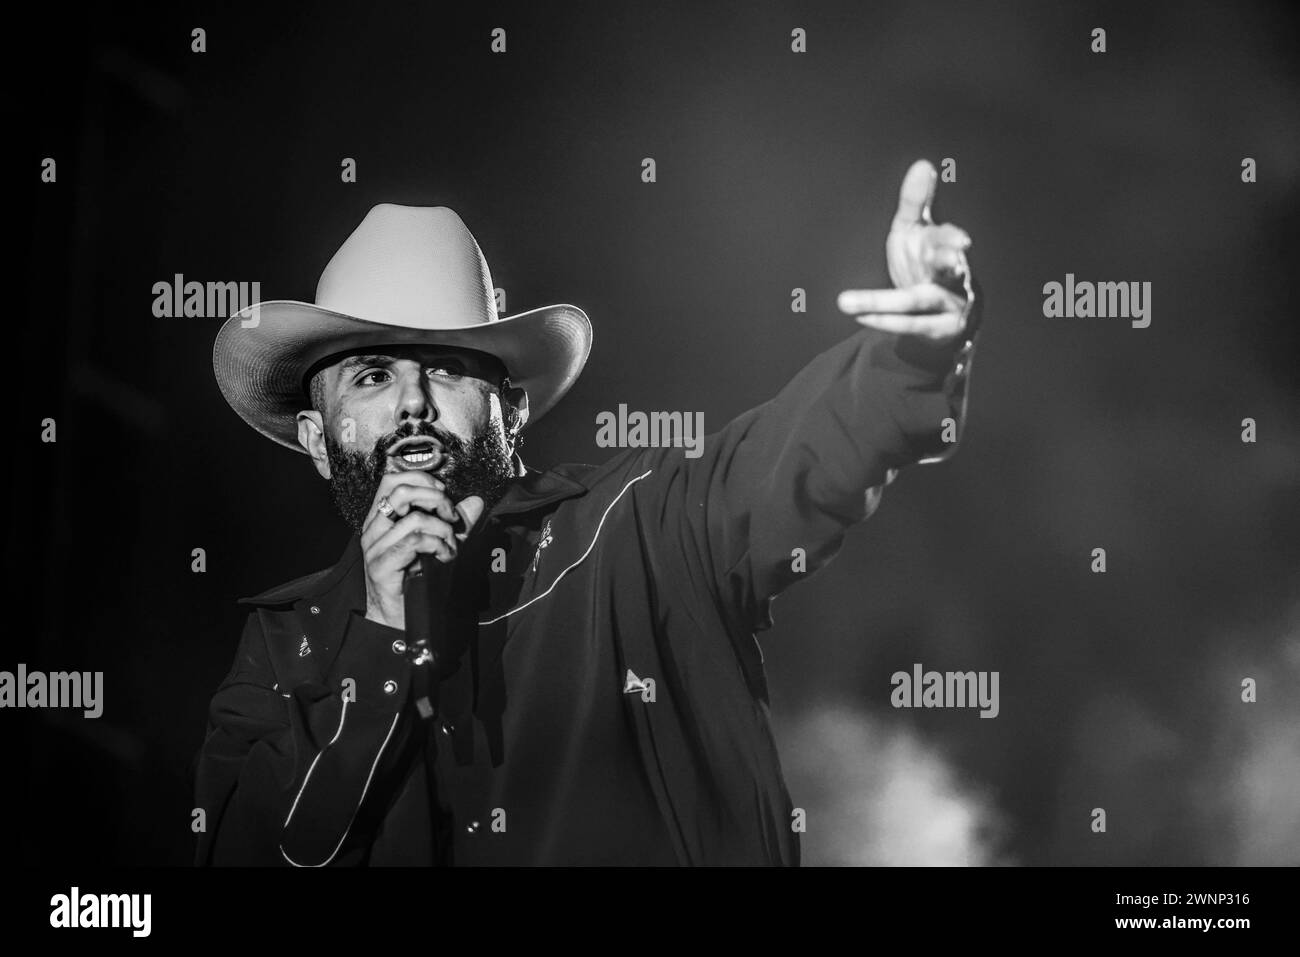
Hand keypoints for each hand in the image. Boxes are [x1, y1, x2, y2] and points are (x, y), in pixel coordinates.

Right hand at [359, 471, 484, 630]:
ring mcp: (375, 546)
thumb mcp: (441, 542)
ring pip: (415, 518)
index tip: (444, 494)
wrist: (399, 617)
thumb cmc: (417, 578)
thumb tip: (476, 501)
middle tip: (452, 518)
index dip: (421, 478)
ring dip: (443, 530)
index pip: (392, 479)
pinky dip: (437, 546)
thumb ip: (456, 521)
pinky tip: (444, 557)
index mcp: (382, 518)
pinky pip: (415, 541)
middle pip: (402, 491)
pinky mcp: (381, 564)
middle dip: (436, 499)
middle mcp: (374, 527)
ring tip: (450, 546)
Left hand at [837, 158, 974, 342]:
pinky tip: (859, 316)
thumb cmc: (927, 265)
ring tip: (844, 302)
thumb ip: (916, 202)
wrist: (945, 316)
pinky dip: (885, 321)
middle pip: (949, 269)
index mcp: (944, 248)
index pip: (946, 240)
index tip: (961, 240)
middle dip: (948, 263)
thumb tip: (923, 164)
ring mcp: (949, 305)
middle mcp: (953, 276)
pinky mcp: (939, 330)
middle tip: (952, 260)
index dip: (951, 239)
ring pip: (918, 301)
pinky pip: (911, 325)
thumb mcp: (916, 232)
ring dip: (881, 301)